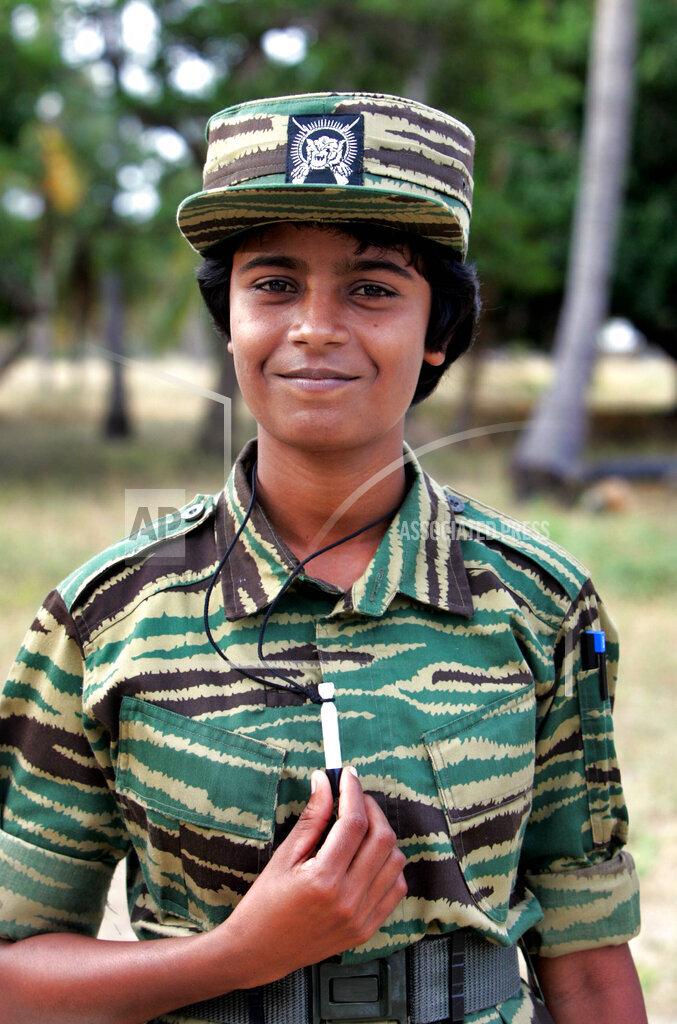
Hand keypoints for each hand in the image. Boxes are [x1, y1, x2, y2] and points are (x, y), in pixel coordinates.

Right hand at [217, 767, 406, 988]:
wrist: (260, 951)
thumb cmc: (265, 901)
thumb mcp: (284, 856)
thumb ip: (311, 817)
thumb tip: (324, 781)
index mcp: (323, 879)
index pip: (353, 823)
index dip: (353, 792)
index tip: (348, 775)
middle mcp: (348, 899)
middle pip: (382, 839)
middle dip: (371, 809)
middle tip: (355, 797)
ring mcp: (361, 917)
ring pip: (395, 861)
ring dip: (382, 836)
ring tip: (359, 828)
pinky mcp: (368, 928)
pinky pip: (395, 888)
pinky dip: (388, 865)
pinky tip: (367, 857)